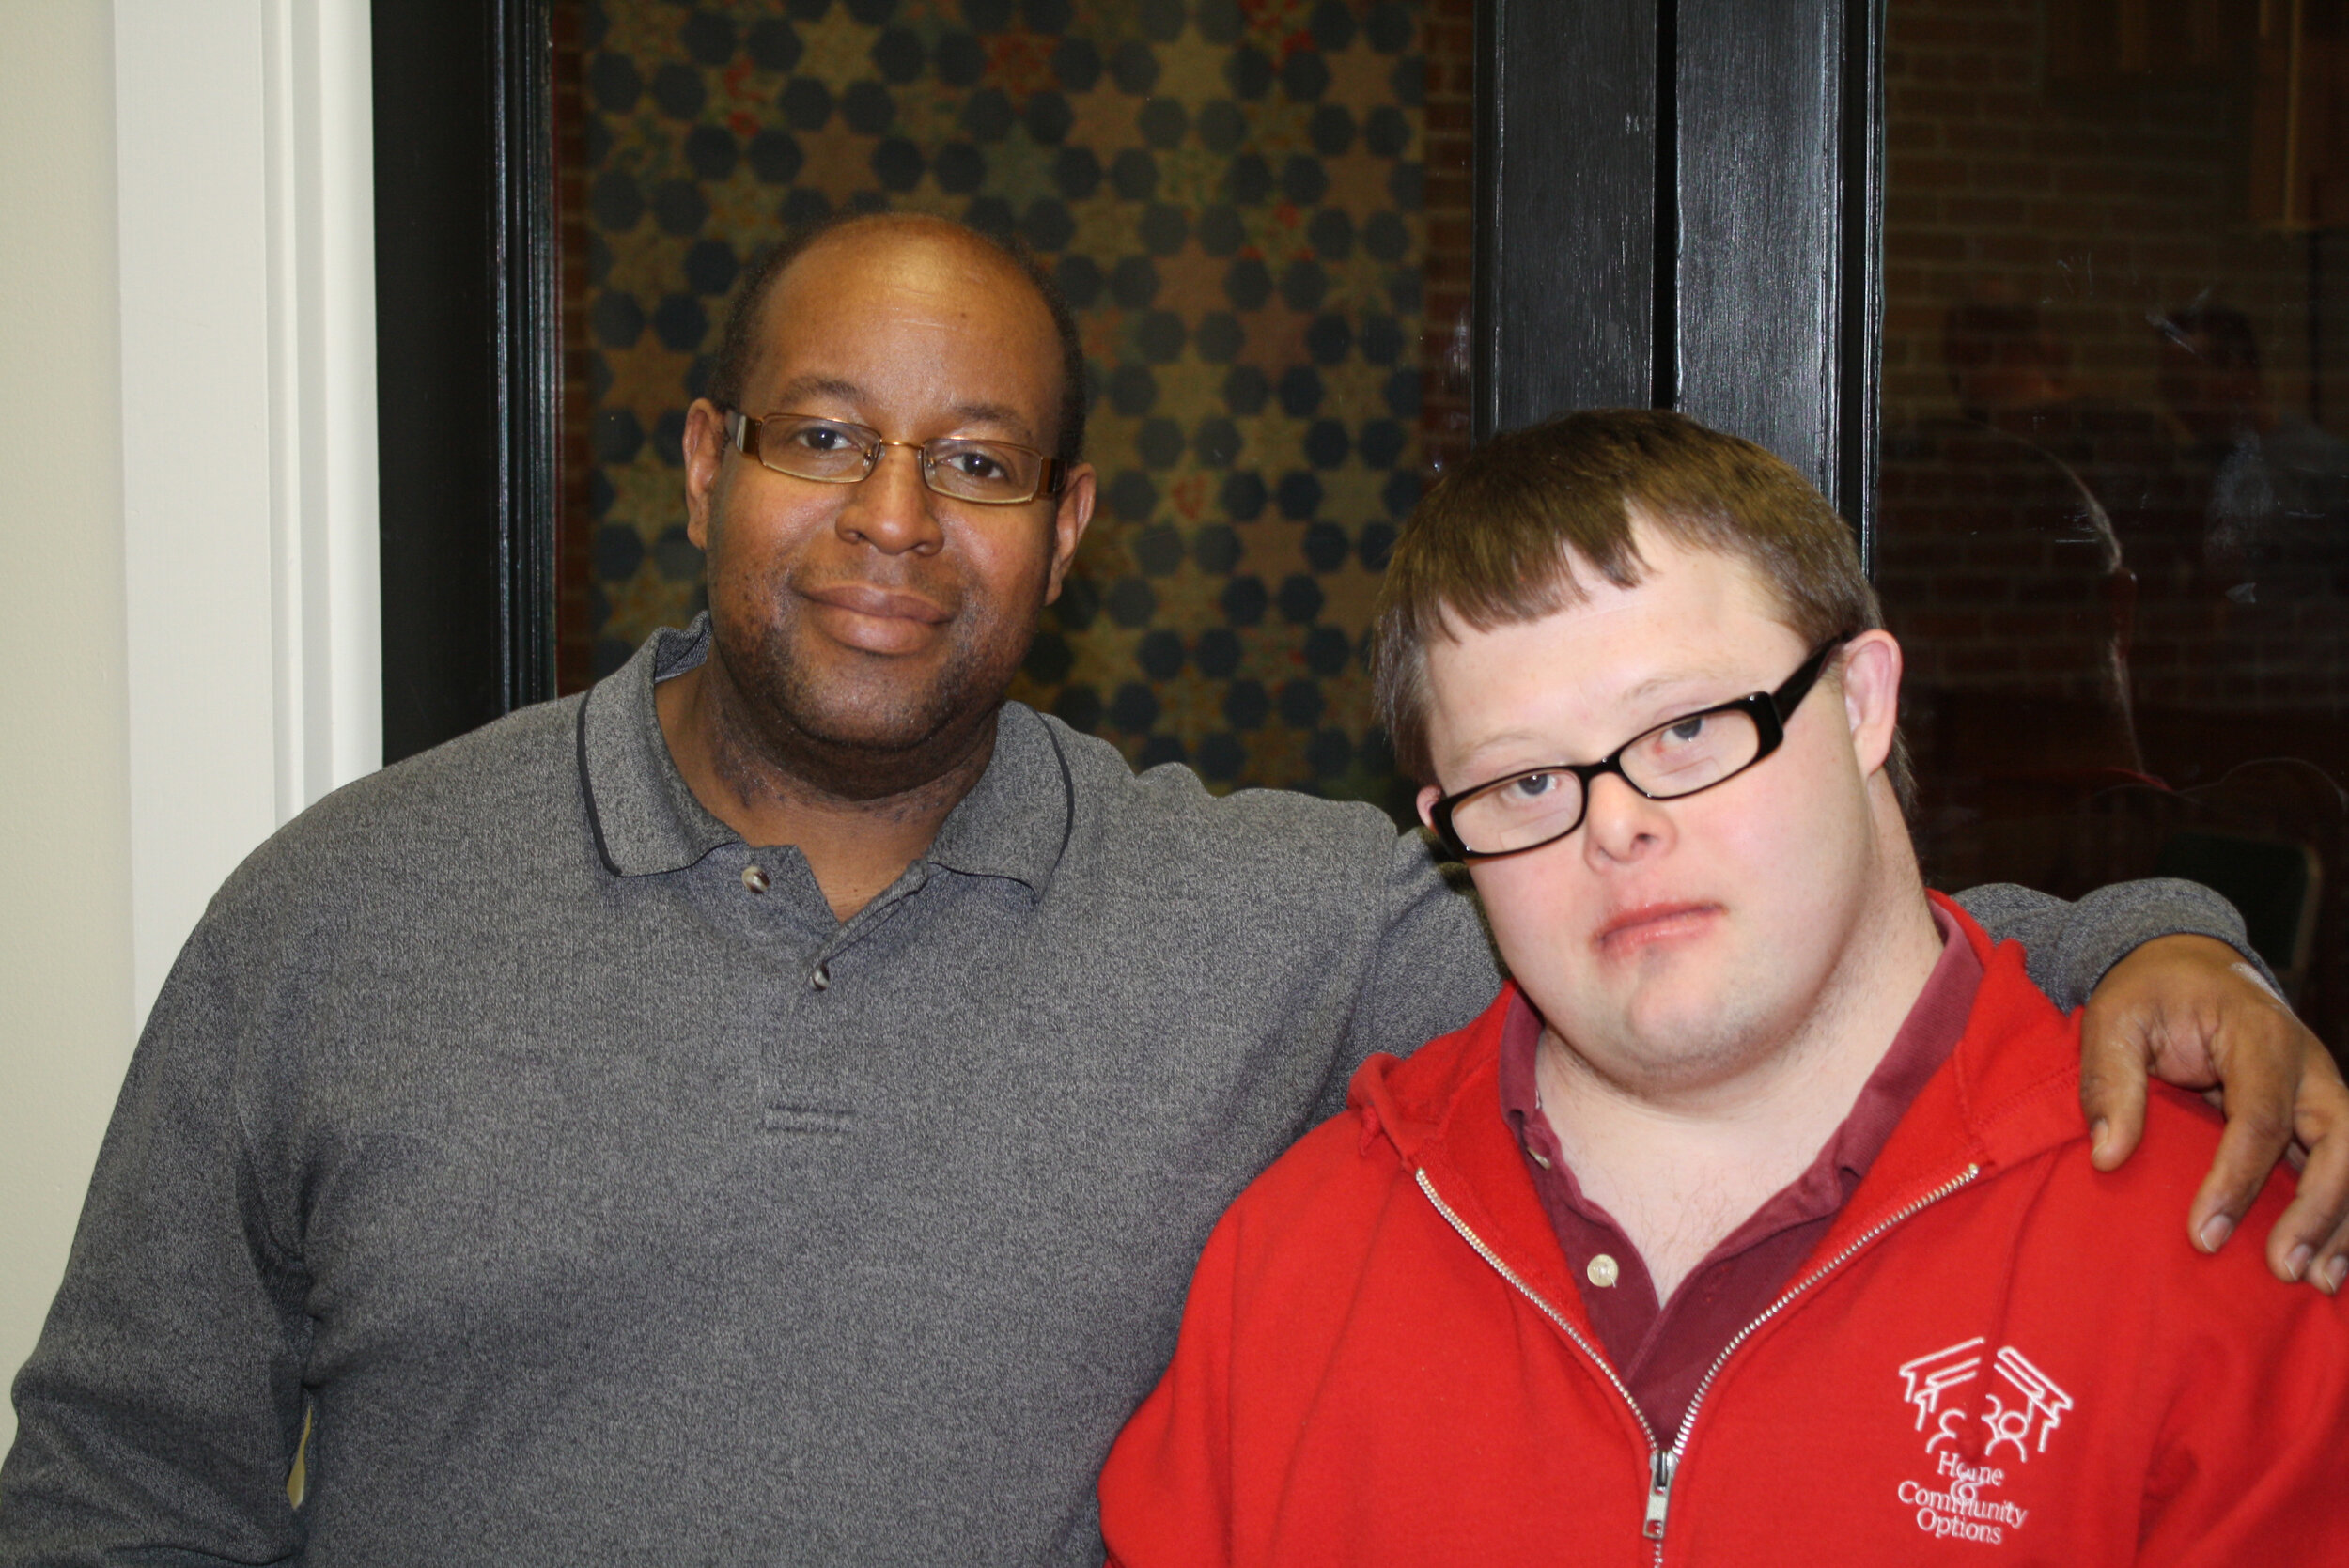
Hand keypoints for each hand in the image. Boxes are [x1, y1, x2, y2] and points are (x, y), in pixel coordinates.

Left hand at [2080, 934, 2348, 1292]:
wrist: (2185, 965)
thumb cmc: (2148, 993)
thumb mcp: (2112, 1020)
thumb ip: (2109, 1083)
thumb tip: (2107, 1155)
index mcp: (2258, 1036)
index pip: (2261, 1117)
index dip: (2237, 1180)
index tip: (2202, 1235)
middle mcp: (2308, 1064)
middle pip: (2341, 1141)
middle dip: (2319, 1210)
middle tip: (2284, 1268)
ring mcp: (2321, 1090)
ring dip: (2345, 1221)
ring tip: (2318, 1282)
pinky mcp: (2319, 1114)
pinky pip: (2345, 1165)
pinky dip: (2344, 1212)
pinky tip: (2330, 1264)